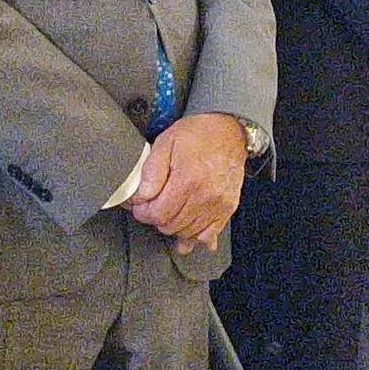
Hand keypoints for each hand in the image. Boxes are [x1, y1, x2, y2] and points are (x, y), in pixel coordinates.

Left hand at [127, 112, 252, 251]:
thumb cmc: (198, 134)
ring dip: (173, 226)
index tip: (140, 206)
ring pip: (187, 233)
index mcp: (187, 180)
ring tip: (169, 211)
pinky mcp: (227, 209)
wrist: (229, 131)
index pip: (157, 214)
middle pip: (170, 226)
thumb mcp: (165, 143)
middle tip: (152, 206)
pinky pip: (208, 235)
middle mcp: (205, 196)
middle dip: (155, 219)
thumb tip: (140, 197)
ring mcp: (218, 205)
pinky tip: (188, 235)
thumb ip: (151, 171)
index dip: (143, 212)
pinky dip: (196, 238)